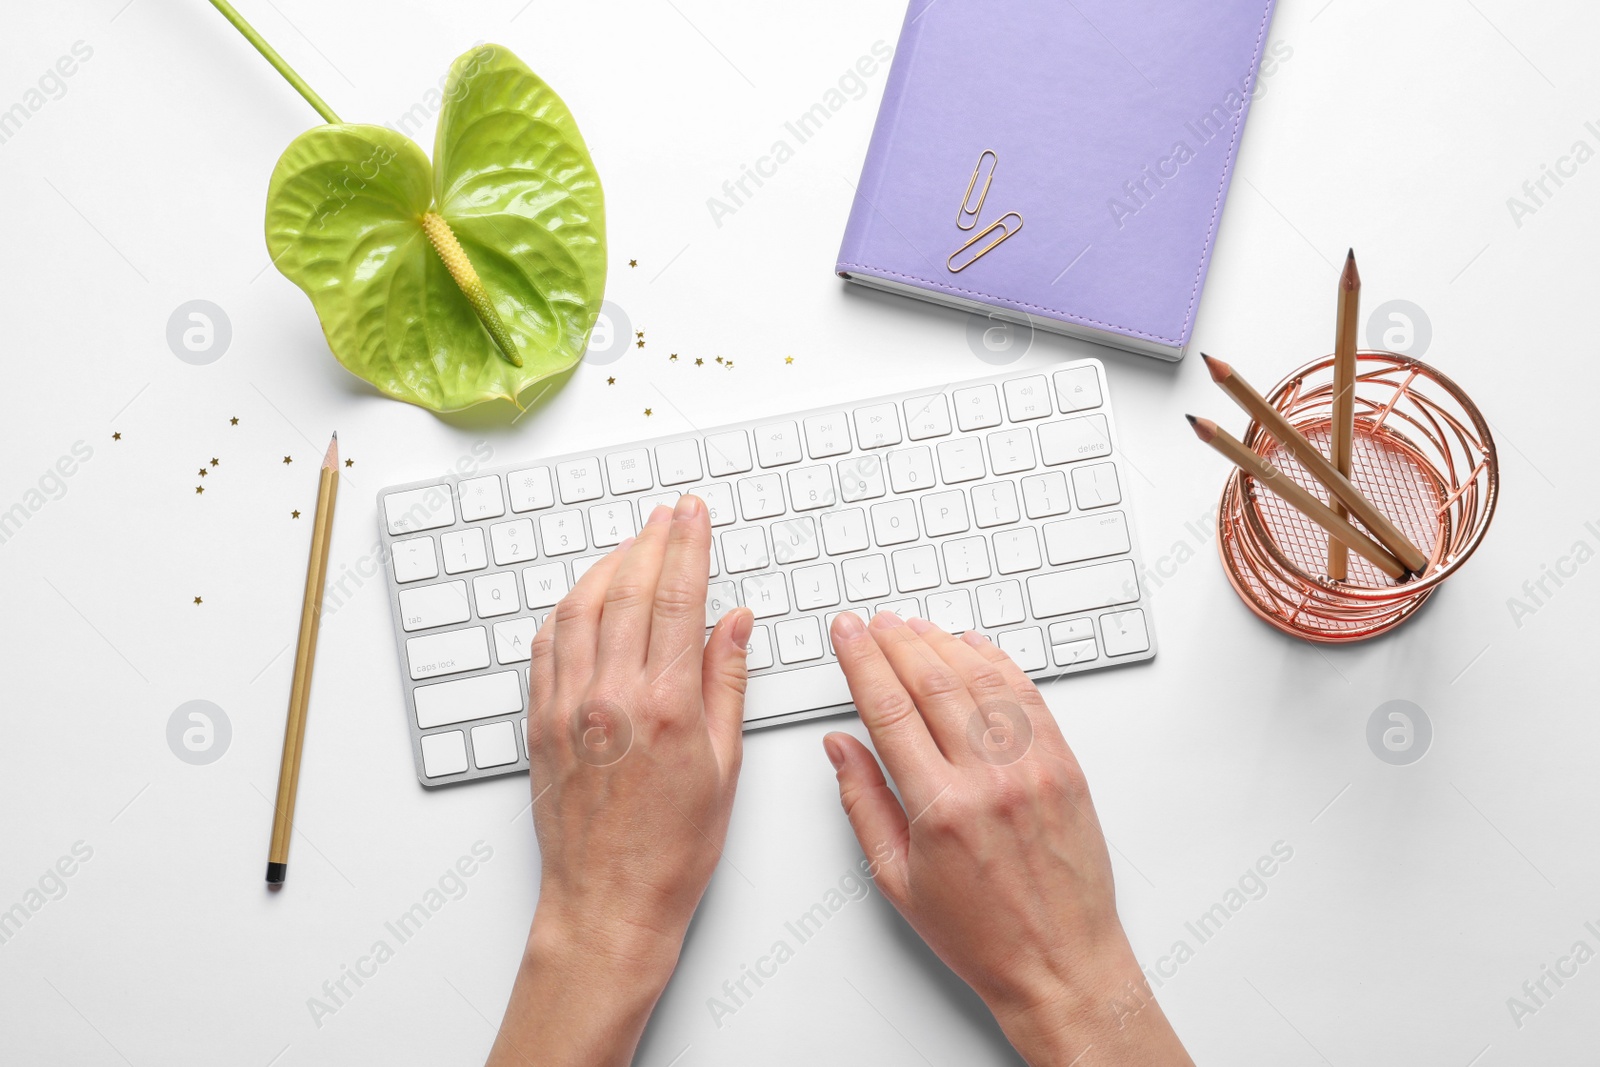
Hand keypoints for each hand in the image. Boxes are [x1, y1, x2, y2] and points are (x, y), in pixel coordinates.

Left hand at [489, 495, 752, 1066]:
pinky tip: (584, 600)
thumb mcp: (724, 767)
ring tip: (630, 546)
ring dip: (606, 567)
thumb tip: (735, 623)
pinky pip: (546, 647)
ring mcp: (567, 709)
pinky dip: (566, 611)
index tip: (694, 513)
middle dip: (650, 542)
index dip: (687, 545)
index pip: (676, 599)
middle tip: (668, 514)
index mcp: (664, 706)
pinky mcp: (539, 725)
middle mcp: (610, 698)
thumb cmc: (674, 850)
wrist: (608, 904)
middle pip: (627, 591)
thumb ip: (726, 683)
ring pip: (580, 610)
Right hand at [824, 611, 1191, 1065]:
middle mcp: (990, 779)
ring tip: (914, 626)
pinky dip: (998, 663)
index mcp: (941, 808)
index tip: (846, 634)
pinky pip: (1028, 697)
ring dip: (942, 643)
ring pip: (981, 679)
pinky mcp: (1066, 766)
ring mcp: (1034, 768)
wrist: (1062, 965)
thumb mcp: (898, 881)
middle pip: (932, 682)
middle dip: (895, 641)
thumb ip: (863, 804)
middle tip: (873, 621)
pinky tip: (975, 648)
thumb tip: (839, 747)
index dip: (861, 661)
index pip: (889, 709)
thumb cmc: (982, 936)